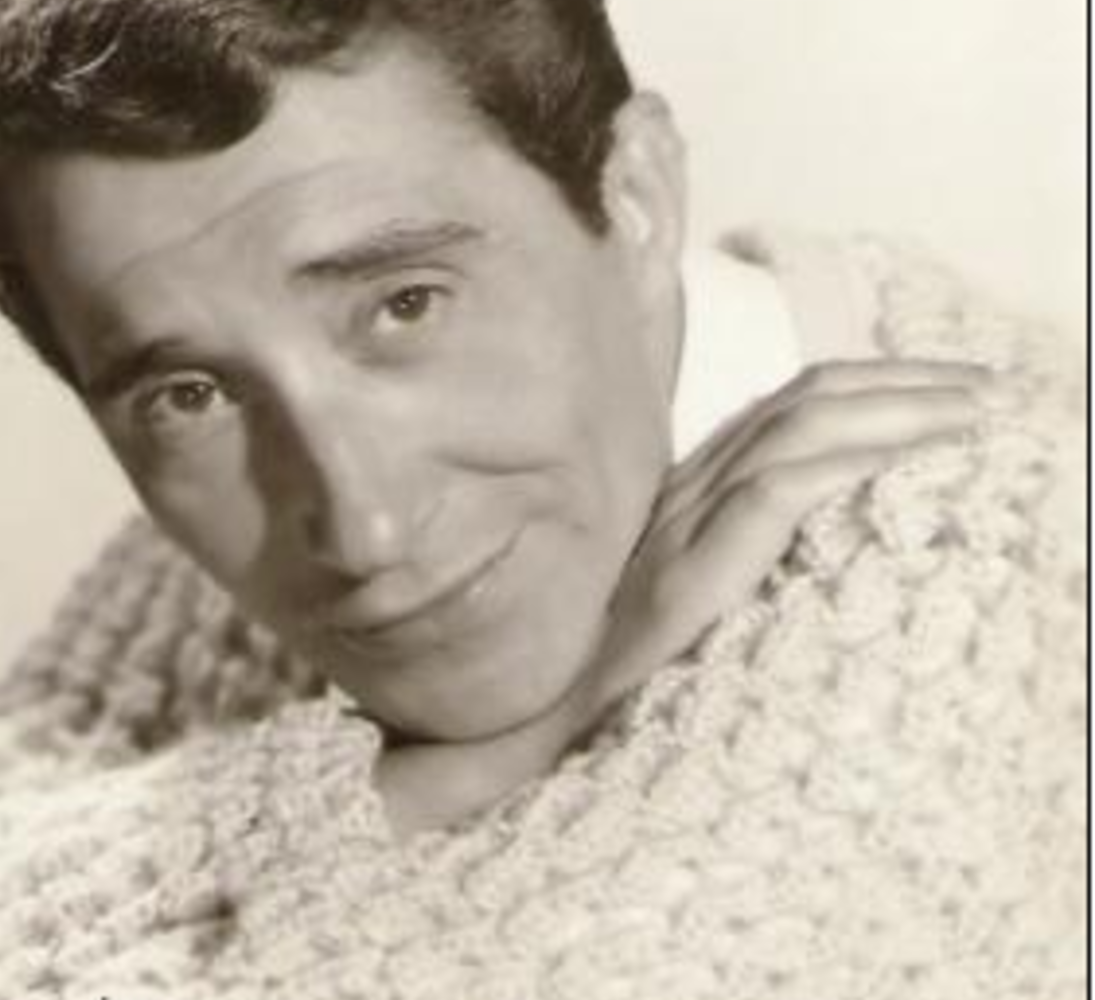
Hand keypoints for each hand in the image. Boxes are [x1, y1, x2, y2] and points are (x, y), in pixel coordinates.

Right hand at [570, 358, 995, 728]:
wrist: (541, 714)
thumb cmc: (613, 670)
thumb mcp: (683, 594)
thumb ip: (736, 552)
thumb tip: (819, 535)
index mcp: (690, 491)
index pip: (787, 405)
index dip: (872, 382)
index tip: (951, 388)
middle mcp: (687, 491)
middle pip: (805, 399)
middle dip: (906, 380)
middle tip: (991, 386)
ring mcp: (681, 525)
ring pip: (799, 431)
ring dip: (897, 413)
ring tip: (974, 413)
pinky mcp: (686, 572)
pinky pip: (776, 493)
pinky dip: (848, 465)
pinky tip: (905, 458)